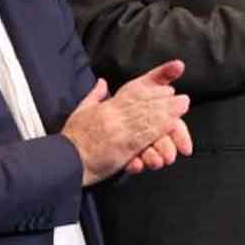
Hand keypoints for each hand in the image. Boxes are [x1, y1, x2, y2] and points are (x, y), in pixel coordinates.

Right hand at [62, 61, 190, 185]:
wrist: (62, 161)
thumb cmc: (71, 139)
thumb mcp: (81, 111)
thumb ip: (94, 96)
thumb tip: (102, 83)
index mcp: (106, 107)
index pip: (133, 93)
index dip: (152, 90)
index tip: (167, 89)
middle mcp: (114, 115)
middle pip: (145, 103)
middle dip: (165, 101)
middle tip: (183, 99)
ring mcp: (118, 130)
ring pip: (148, 117)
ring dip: (167, 112)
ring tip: (182, 107)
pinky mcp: (121, 147)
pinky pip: (144, 136)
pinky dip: (159, 129)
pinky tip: (171, 124)